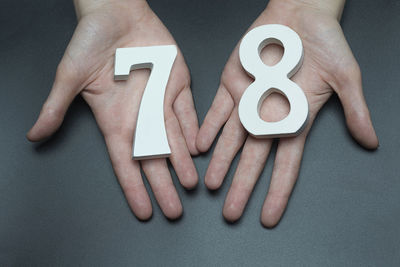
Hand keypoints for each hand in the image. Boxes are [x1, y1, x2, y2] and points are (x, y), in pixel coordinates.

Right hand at [27, 0, 198, 219]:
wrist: (116, 12)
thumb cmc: (89, 41)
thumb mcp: (70, 76)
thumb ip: (56, 107)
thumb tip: (34, 135)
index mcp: (115, 119)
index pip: (125, 162)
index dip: (134, 188)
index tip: (145, 211)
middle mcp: (140, 116)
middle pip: (153, 159)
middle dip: (164, 185)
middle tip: (175, 211)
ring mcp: (160, 101)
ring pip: (175, 139)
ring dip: (182, 161)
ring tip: (190, 185)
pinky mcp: (177, 84)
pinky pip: (188, 111)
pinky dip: (194, 129)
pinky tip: (199, 148)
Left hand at [196, 0, 377, 226]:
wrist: (300, 13)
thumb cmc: (326, 43)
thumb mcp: (345, 77)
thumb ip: (354, 109)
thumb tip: (372, 141)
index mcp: (295, 120)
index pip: (286, 165)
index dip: (277, 192)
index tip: (268, 216)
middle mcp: (269, 116)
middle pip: (254, 159)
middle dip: (242, 186)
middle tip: (230, 212)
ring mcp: (248, 101)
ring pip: (232, 139)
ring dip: (220, 161)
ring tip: (210, 185)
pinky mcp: (232, 83)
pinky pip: (218, 110)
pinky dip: (209, 127)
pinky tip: (199, 145)